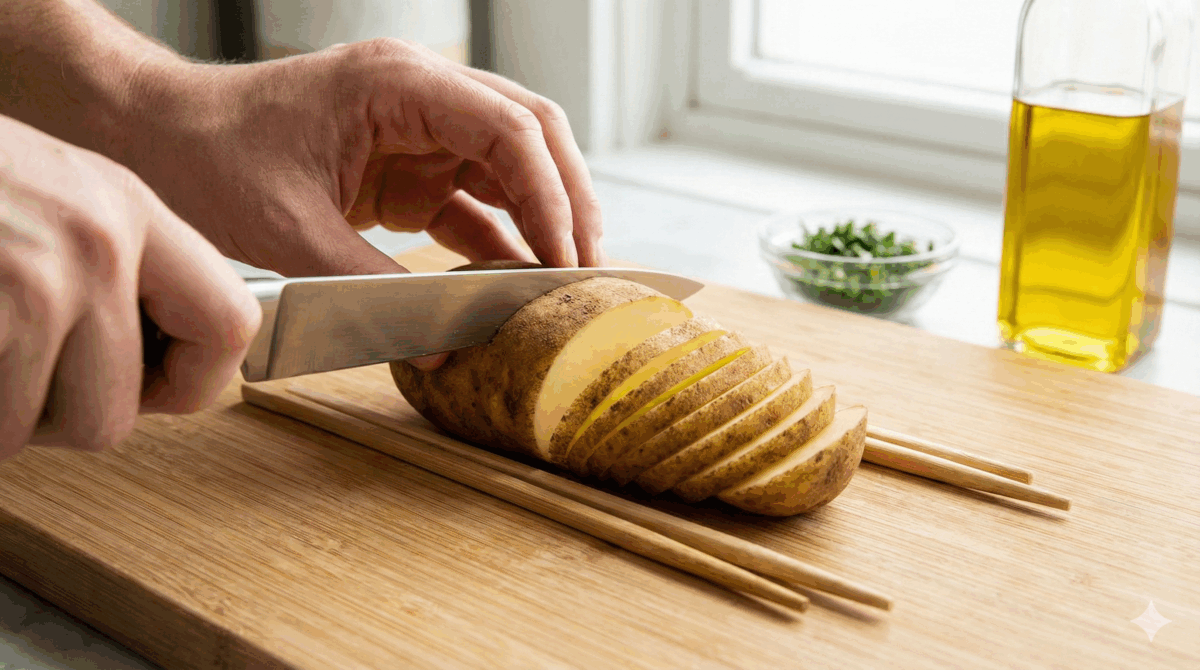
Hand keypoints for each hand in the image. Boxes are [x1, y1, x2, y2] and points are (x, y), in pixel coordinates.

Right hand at [0, 115, 260, 460]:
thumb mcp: (59, 200)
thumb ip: (118, 270)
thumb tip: (170, 371)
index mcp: (128, 211)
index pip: (232, 325)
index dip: (192, 379)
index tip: (150, 385)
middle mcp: (95, 244)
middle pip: (116, 415)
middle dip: (56, 414)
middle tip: (14, 363)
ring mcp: (33, 282)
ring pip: (40, 430)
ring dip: (0, 413)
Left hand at [121, 38, 606, 277]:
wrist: (159, 138)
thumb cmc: (211, 159)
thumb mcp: (292, 234)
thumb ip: (374, 291)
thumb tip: (445, 346)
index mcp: (399, 85)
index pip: (510, 129)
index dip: (551, 196)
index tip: (567, 260)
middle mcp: (421, 95)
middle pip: (530, 136)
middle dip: (568, 201)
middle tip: (588, 270)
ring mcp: (417, 129)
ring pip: (511, 167)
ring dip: (541, 221)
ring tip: (563, 282)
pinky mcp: (405, 166)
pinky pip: (470, 200)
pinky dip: (497, 240)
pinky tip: (511, 282)